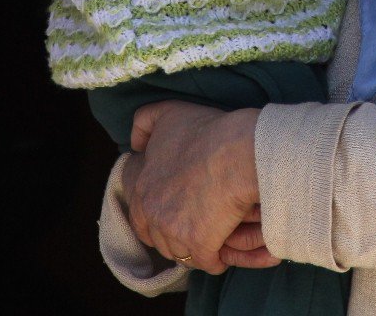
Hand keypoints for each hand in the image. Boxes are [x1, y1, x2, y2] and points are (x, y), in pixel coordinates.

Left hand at [124, 100, 275, 273]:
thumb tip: (135, 144)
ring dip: (193, 246)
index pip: (138, 210)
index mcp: (141, 184)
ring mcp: (173, 231)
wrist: (241, 151)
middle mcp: (151, 211)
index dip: (156, 208)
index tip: (175, 204)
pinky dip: (216, 258)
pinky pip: (207, 262)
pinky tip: (226, 248)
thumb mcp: (169, 112)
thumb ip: (144, 122)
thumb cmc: (209, 130)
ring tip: (211, 234)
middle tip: (194, 221)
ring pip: (180, 251)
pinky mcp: (199, 245)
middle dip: (173, 232)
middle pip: (157, 235)